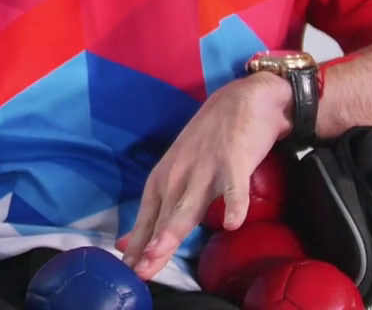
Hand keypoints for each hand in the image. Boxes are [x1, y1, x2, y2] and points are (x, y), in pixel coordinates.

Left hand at [117, 73, 292, 279]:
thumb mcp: (179, 173)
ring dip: (175, 228)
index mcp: (164, 179)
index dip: (138, 244)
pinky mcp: (234, 161)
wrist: (244, 99)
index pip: (147, 217)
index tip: (127, 270)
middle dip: (151, 245)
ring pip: (190, 205)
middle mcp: (179, 175)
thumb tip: (132, 244)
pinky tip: (232, 224)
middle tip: (139, 272)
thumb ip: (161, 209)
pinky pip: (235, 188)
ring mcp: (206, 168)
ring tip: (161, 250)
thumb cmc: (210, 142)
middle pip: (164, 217)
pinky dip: (235, 205)